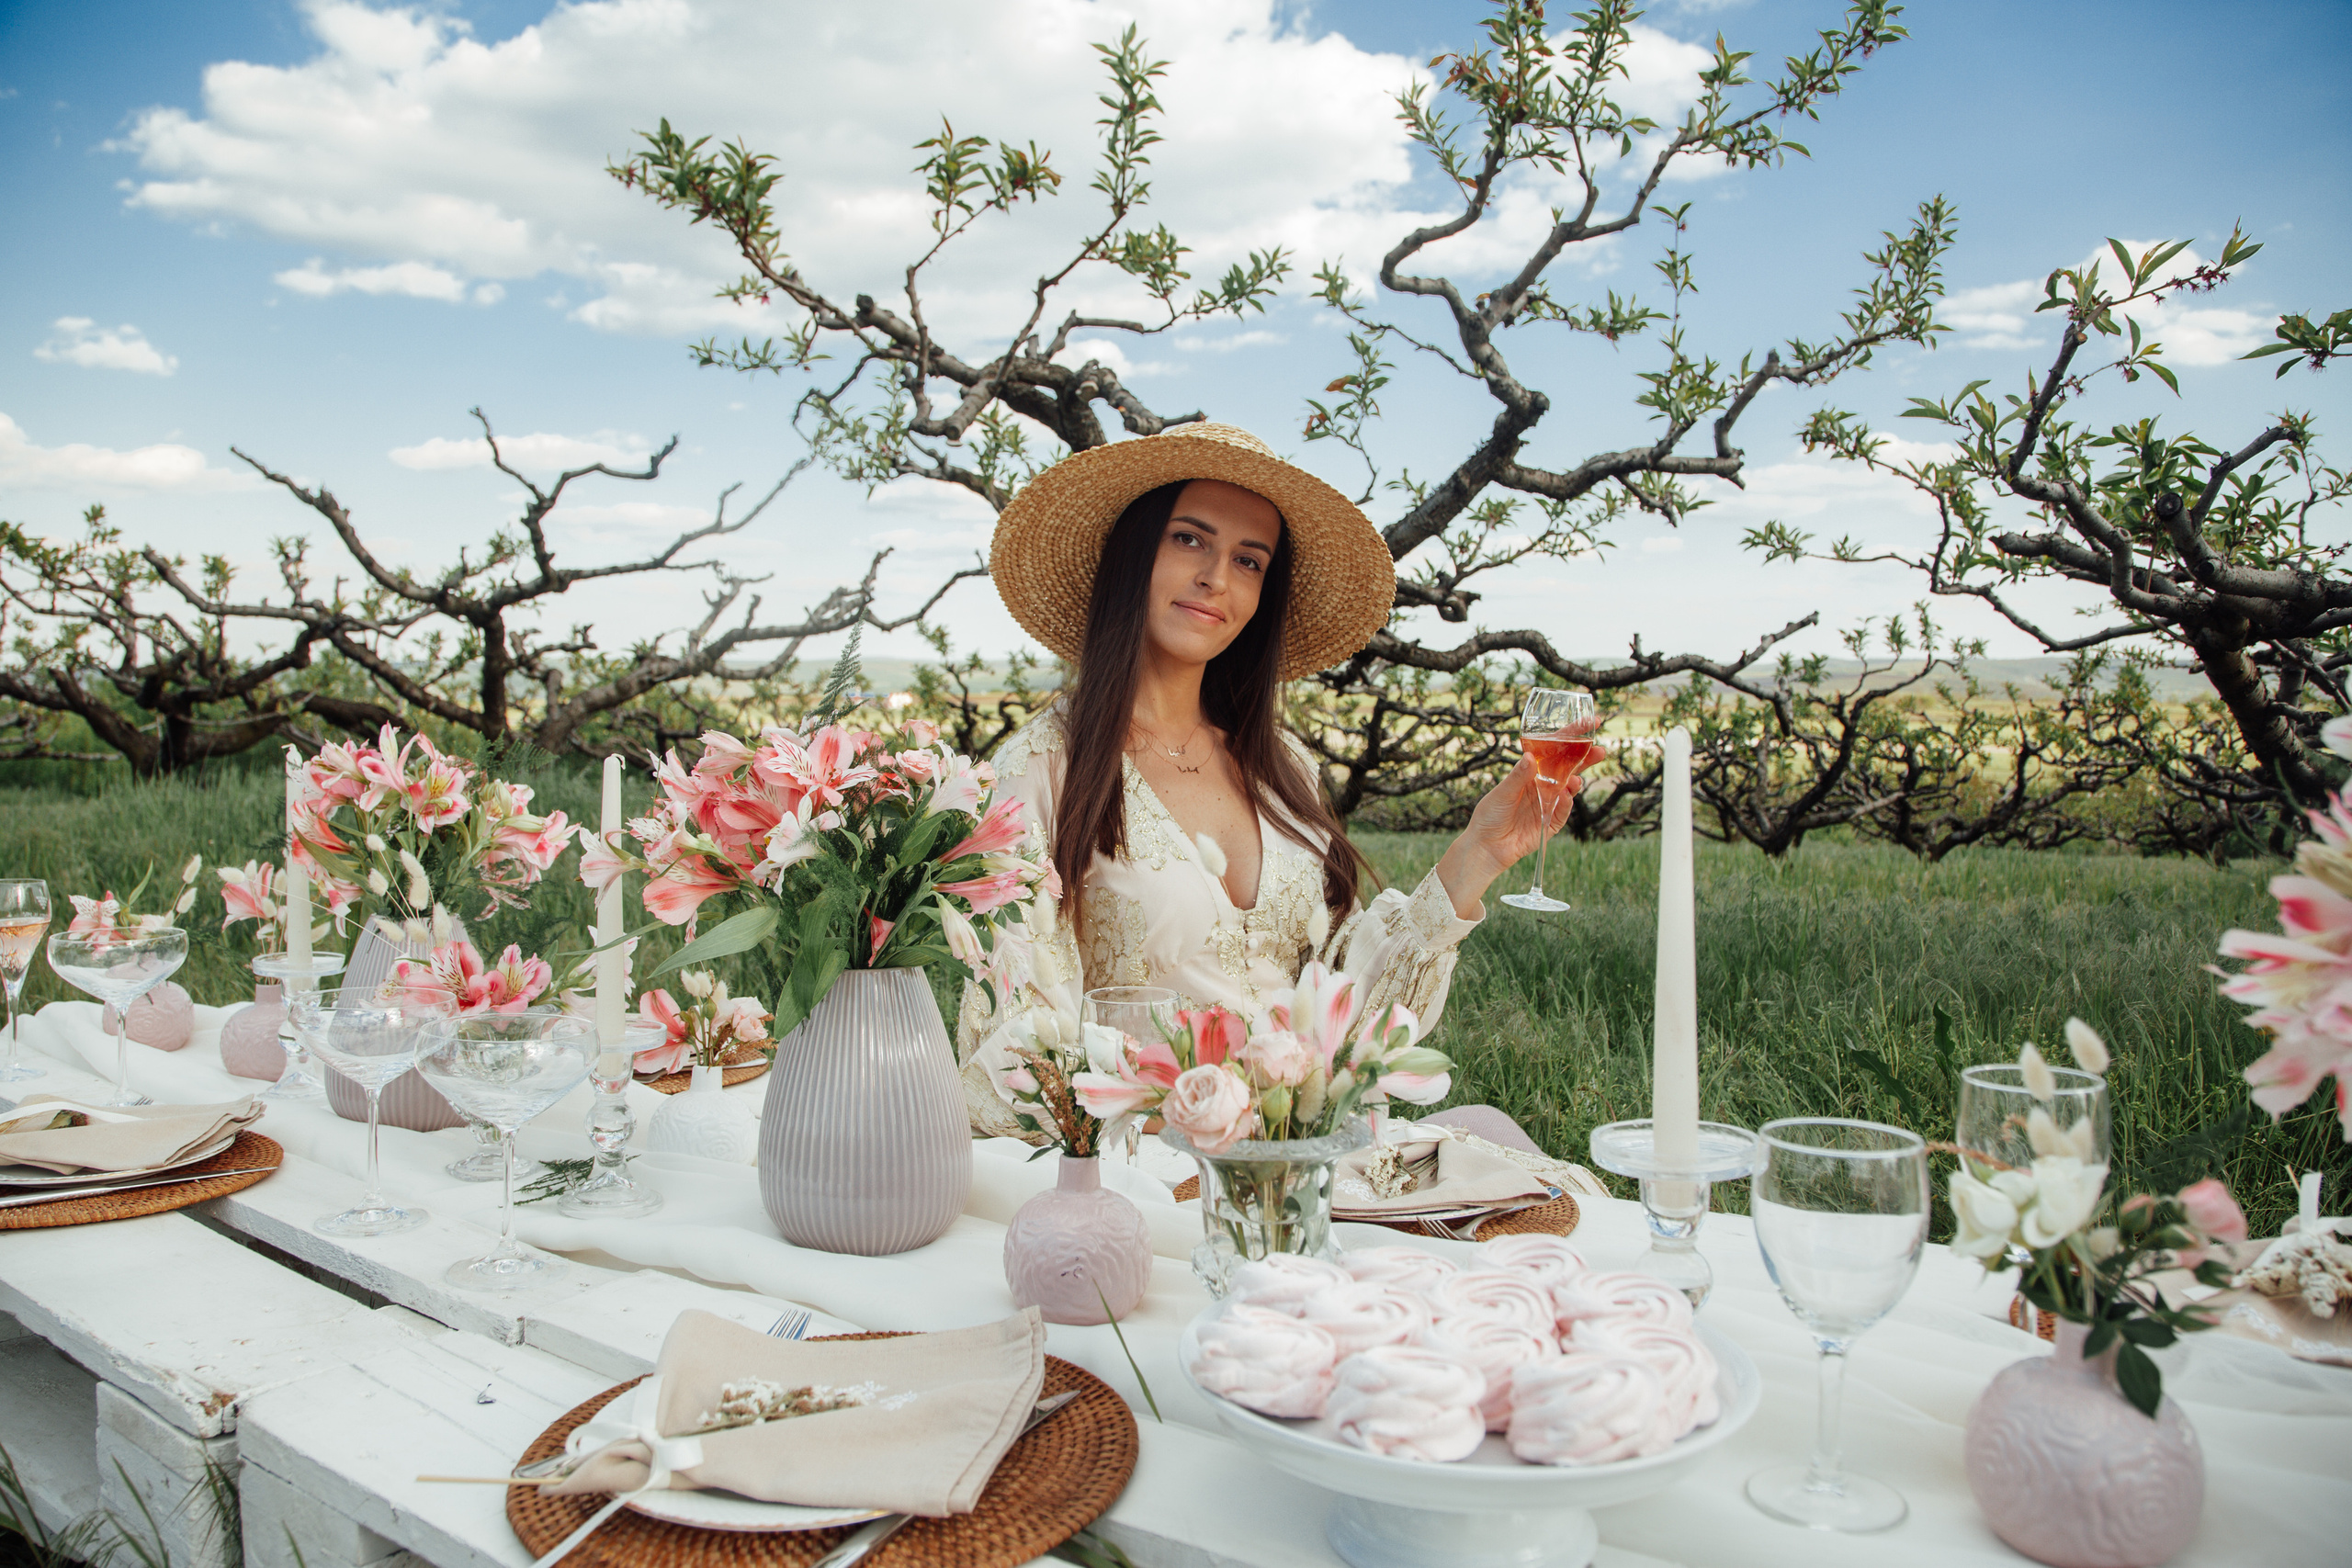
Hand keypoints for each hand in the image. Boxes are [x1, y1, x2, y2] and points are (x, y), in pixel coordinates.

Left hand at [1434, 721, 1597, 919]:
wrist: (1487, 847)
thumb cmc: (1490, 815)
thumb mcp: (1502, 792)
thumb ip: (1518, 777)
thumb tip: (1530, 757)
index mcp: (1530, 771)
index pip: (1554, 749)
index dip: (1571, 736)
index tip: (1589, 723)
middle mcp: (1542, 785)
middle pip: (1569, 767)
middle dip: (1585, 757)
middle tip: (1600, 749)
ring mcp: (1548, 803)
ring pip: (1569, 788)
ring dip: (1576, 780)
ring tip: (1576, 777)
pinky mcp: (1551, 823)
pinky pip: (1563, 811)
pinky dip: (1567, 803)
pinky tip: (1566, 795)